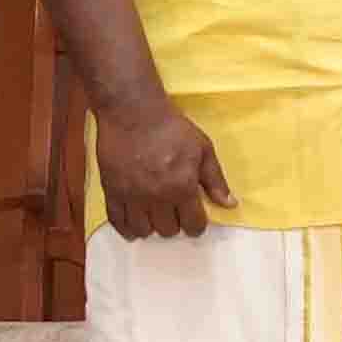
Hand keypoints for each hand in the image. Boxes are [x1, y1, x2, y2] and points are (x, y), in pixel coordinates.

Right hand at [92, 95, 236, 239]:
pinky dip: (126, 228)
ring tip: (155, 215)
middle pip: (168, 230)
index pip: (193, 225)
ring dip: (152, 226)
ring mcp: (131, 195)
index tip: (194, 219)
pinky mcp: (111, 190)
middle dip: (175, 224)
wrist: (133, 112)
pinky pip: (117, 221)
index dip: (196, 224)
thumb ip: (216, 180)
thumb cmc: (172, 128)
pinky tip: (133, 225)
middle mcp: (157, 196)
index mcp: (182, 187)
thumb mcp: (203, 149)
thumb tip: (230, 205)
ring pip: (143, 230)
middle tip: (174, 211)